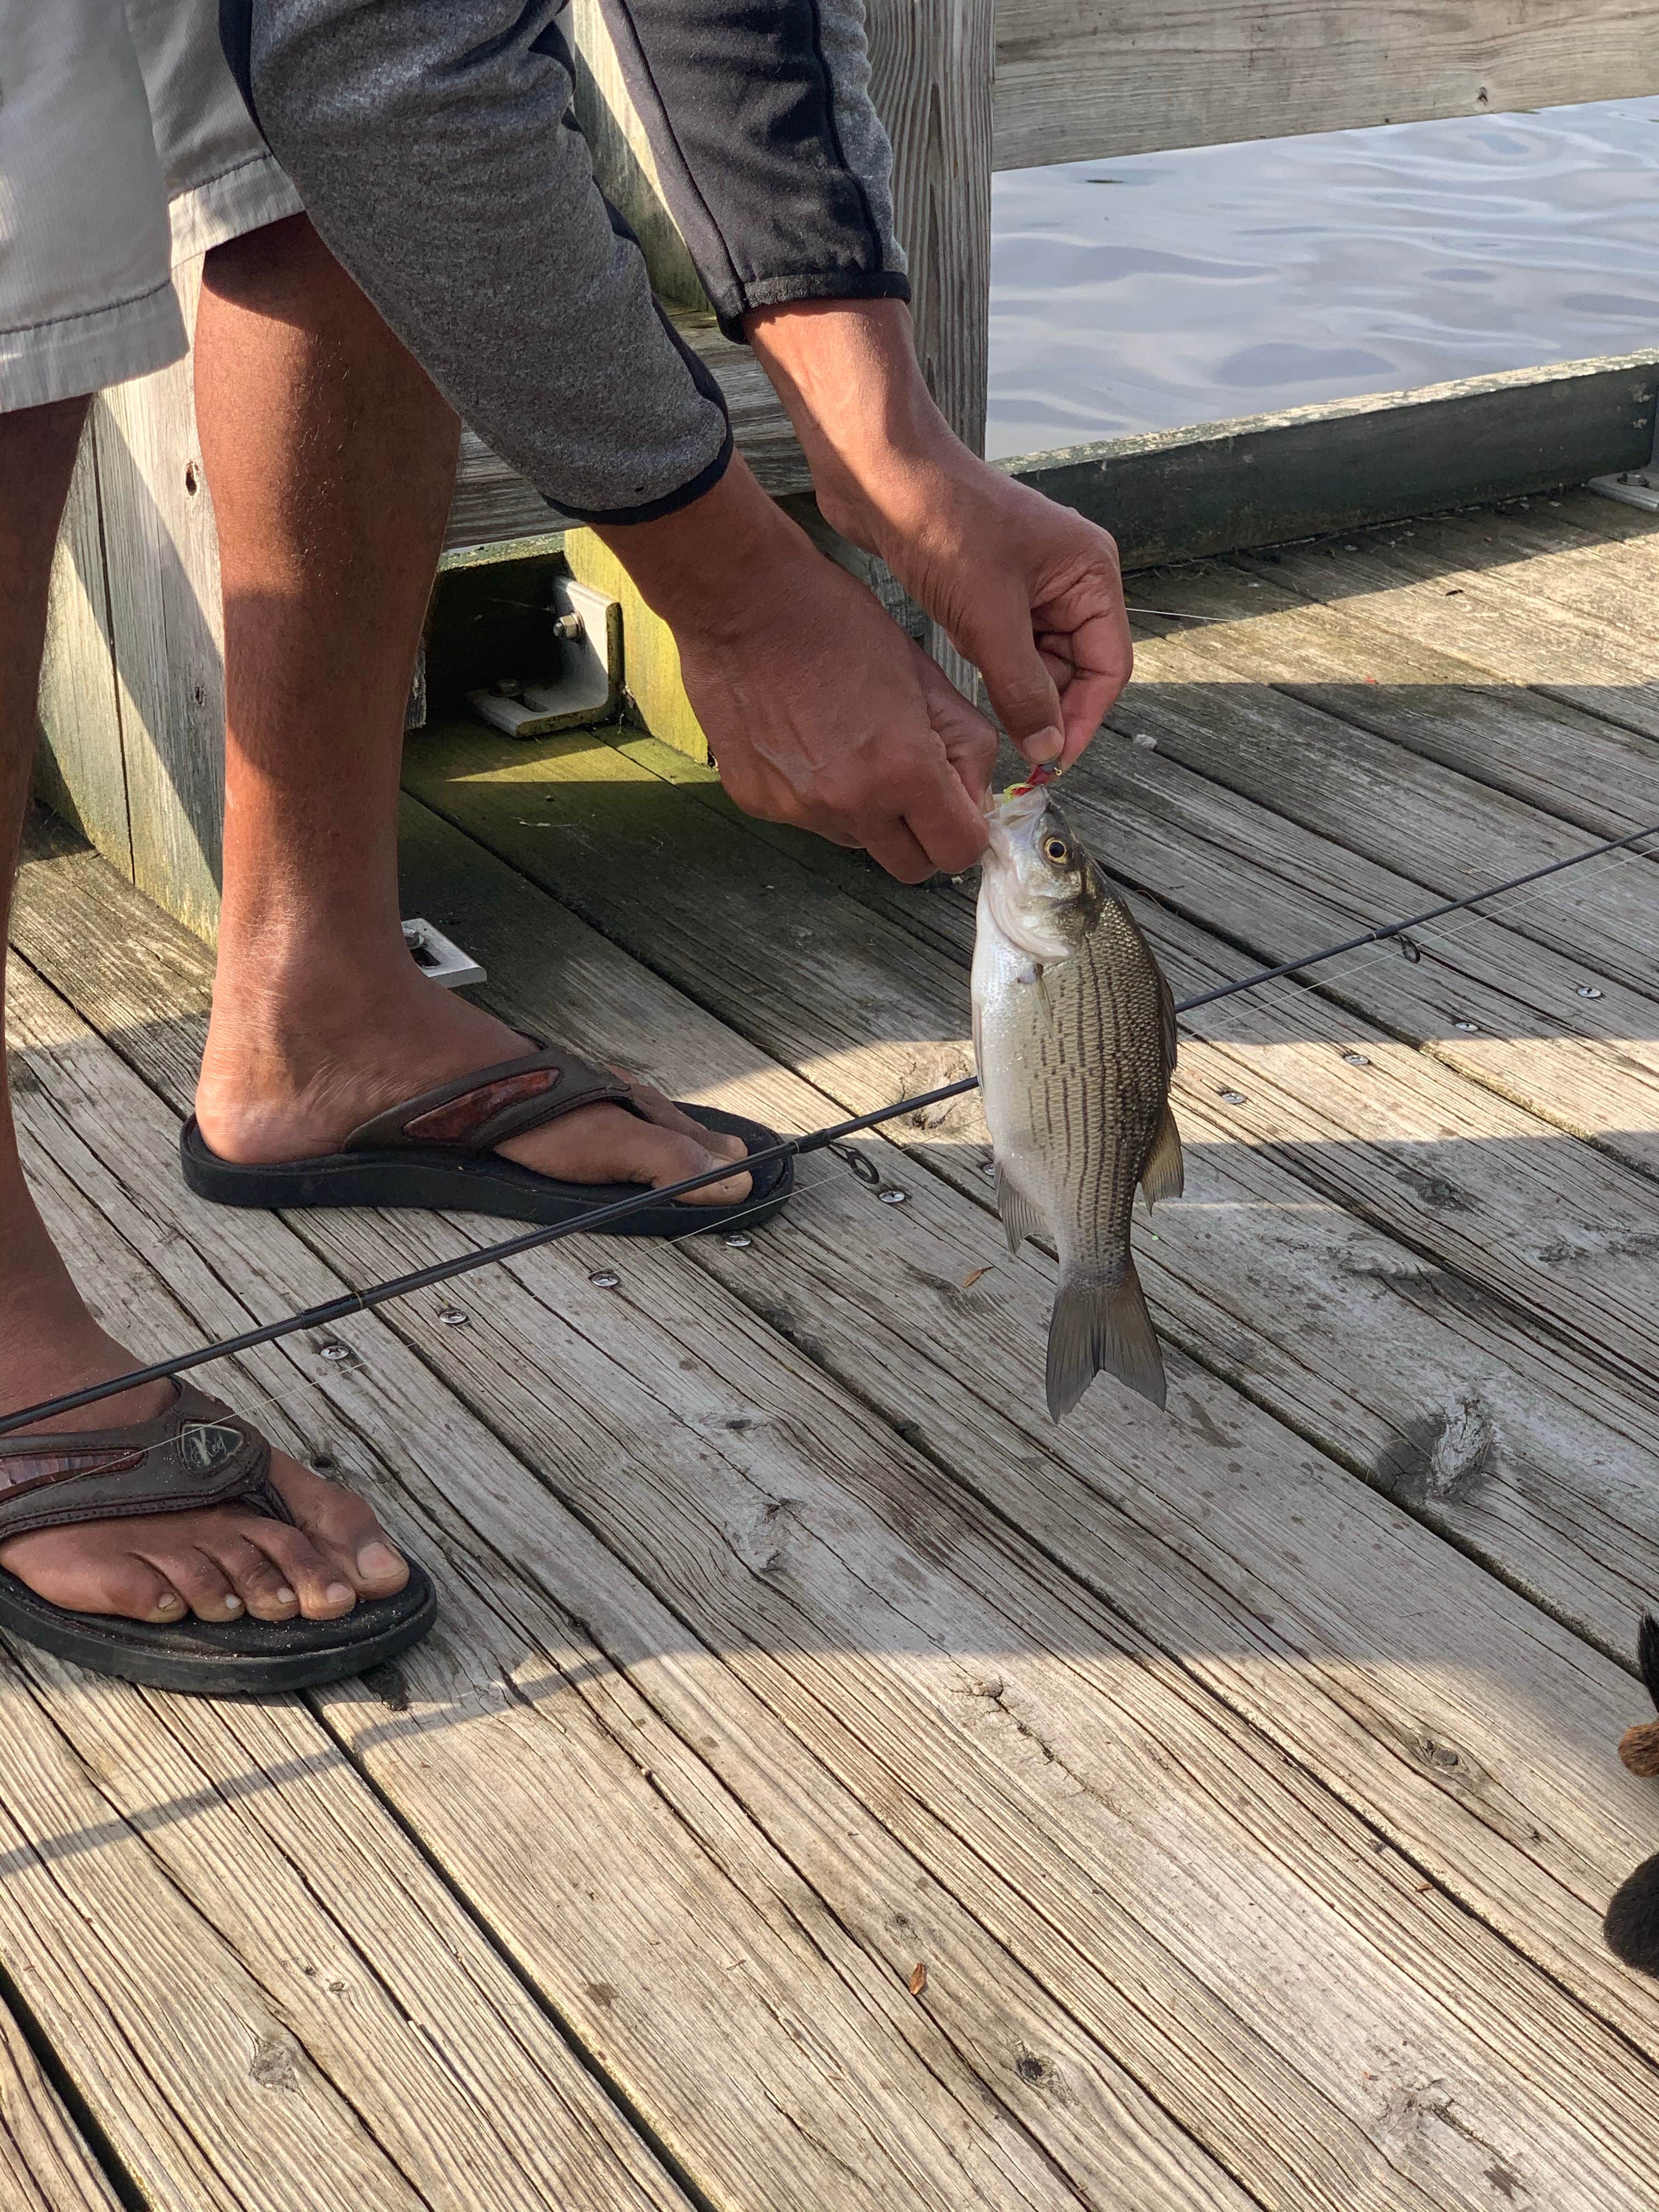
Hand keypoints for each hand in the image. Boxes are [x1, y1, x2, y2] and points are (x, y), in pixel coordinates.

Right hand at [595, 460, 994, 880]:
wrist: (741, 603)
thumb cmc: (839, 623)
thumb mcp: (926, 674)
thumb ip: (966, 743)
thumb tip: (975, 795)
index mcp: (904, 770)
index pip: (959, 851)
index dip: (966, 828)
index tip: (956, 800)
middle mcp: (850, 805)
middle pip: (911, 867)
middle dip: (923, 835)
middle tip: (912, 782)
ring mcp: (798, 811)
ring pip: (858, 842)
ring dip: (869, 812)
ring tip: (850, 745)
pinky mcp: (757, 803)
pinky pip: (807, 819)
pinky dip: (818, 794)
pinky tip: (806, 740)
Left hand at [747, 300, 1132, 771]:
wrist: (879, 471)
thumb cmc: (942, 523)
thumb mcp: (989, 619)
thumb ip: (1023, 689)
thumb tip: (1048, 748)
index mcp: (1089, 573)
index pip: (1108, 666)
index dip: (1083, 719)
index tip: (1050, 762)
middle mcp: (1069, 577)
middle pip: (1075, 668)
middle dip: (1045, 706)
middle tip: (1011, 746)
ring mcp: (1029, 583)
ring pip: (1037, 662)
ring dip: (1012, 687)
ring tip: (982, 701)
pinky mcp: (990, 589)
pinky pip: (1003, 646)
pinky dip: (988, 667)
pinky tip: (964, 667)